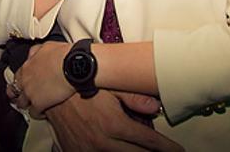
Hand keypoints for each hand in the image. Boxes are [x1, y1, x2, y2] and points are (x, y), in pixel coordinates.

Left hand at [8, 42, 73, 116]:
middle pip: (14, 91)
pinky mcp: (39, 104)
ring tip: (32, 106)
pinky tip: (43, 113)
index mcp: (27, 66)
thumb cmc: (64, 55)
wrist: (73, 66)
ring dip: (26, 104)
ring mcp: (30, 93)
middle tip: (23, 97)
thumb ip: (36, 51)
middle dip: (18, 94)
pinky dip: (37, 114)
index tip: (22, 83)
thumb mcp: (47, 46)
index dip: (20, 81)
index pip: (17, 76)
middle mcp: (25, 80)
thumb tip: (33, 54)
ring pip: (21, 103)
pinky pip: (33, 113)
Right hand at [46, 90, 183, 151]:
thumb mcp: (112, 86)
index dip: (167, 148)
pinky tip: (118, 149)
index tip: (178, 151)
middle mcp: (103, 142)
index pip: (149, 142)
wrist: (51, 90)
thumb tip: (156, 106)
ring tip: (144, 151)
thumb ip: (135, 97)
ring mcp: (88, 150)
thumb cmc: (83, 84)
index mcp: (115, 125)